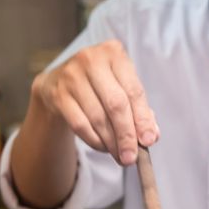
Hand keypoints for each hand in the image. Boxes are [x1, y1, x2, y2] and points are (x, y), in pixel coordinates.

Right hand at [32, 39, 158, 165]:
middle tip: (132, 156)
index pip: (133, 90)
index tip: (149, 141)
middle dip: (126, 134)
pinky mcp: (57, 93)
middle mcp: (91, 59)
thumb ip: (139, 109)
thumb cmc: (99, 84)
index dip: (142, 118)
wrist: (56, 81)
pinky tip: (103, 147)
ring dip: (111, 141)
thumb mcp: (121, 86)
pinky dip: (94, 140)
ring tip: (120, 155)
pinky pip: (80, 124)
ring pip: (97, 117)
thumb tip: (151, 135)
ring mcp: (71, 75)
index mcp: (114, 52)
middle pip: (115, 104)